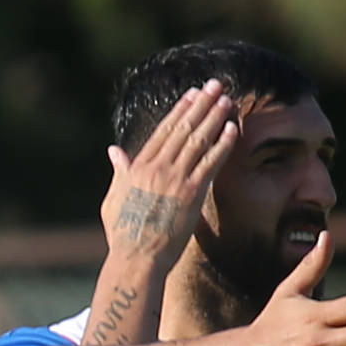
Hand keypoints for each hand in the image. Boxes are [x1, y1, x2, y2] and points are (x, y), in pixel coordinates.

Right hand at [93, 83, 235, 314]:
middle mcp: (157, 168)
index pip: (163, 131)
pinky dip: (222, 144)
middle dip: (201, 105)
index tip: (192, 94)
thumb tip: (114, 151)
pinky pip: (210, 163)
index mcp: (138, 167)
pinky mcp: (191, 194)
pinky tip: (232, 129)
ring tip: (227, 100)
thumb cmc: (123, 235)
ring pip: (198, 140)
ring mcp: (174, 180)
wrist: (136, 259)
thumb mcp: (114, 199)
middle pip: (184, 129)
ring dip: (214, 117)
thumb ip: (119, 172)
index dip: (180, 110)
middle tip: (216, 86)